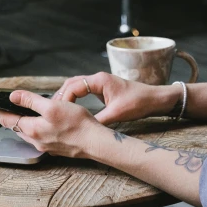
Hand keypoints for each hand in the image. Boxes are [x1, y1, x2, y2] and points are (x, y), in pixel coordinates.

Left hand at [0, 90, 104, 157]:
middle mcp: (36, 140)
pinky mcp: (55, 146)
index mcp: (32, 129)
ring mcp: (45, 145)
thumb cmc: (77, 124)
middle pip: (15, 126)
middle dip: (5, 118)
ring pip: (27, 132)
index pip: (6, 119)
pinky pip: (38, 136)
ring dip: (19, 123)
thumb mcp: (52, 106)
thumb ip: (31, 101)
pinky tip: (39, 123)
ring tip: (14, 115)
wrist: (94, 142)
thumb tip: (14, 96)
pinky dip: (33, 127)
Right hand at [53, 72, 172, 124]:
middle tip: (52, 111)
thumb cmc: (138, 103)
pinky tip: (71, 108)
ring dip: (66, 96)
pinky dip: (74, 97)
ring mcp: (100, 82)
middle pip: (71, 83)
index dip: (64, 99)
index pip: (73, 86)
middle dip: (60, 96)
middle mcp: (98, 78)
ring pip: (76, 86)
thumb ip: (98, 120)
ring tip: (58, 110)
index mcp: (100, 80)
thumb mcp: (117, 114)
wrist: (154, 99)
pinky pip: (83, 90)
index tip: (59, 112)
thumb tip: (82, 129)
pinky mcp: (103, 88)